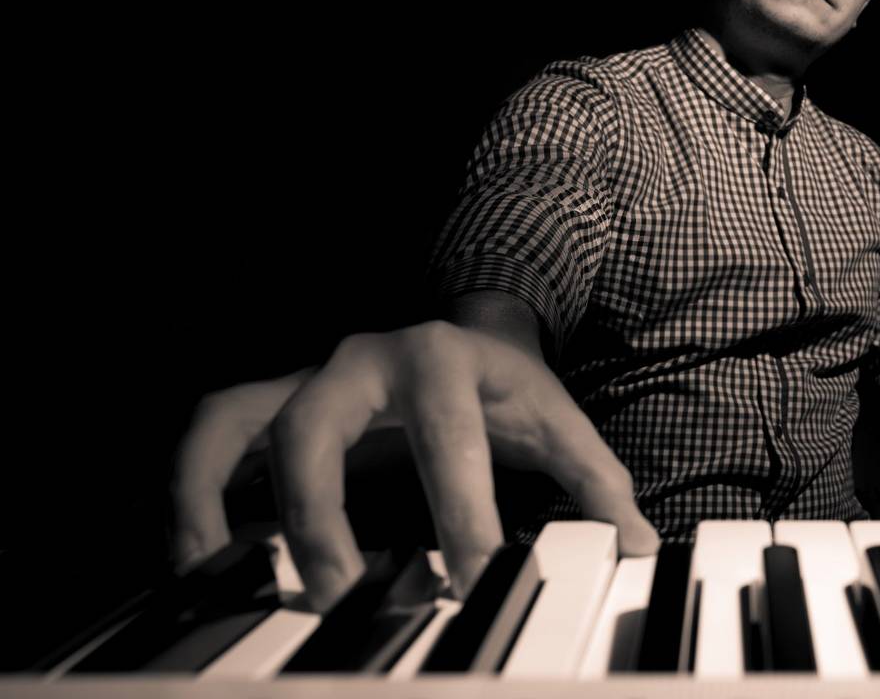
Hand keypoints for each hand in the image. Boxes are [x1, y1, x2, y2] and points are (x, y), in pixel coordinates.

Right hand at [171, 309, 658, 609]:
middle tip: (343, 596)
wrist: (466, 333)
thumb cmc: (508, 389)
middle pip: (317, 425)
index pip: (447, 438)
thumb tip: (637, 547)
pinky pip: (209, 439)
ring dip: (228, 505)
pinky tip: (204, 565)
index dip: (460, 511)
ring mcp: (310, 375)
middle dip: (322, 514)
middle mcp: (364, 358)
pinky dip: (193, 497)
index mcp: (444, 359)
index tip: (475, 582)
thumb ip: (597, 485)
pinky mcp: (274, 401)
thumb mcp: (558, 423)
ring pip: (241, 424)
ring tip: (235, 587)